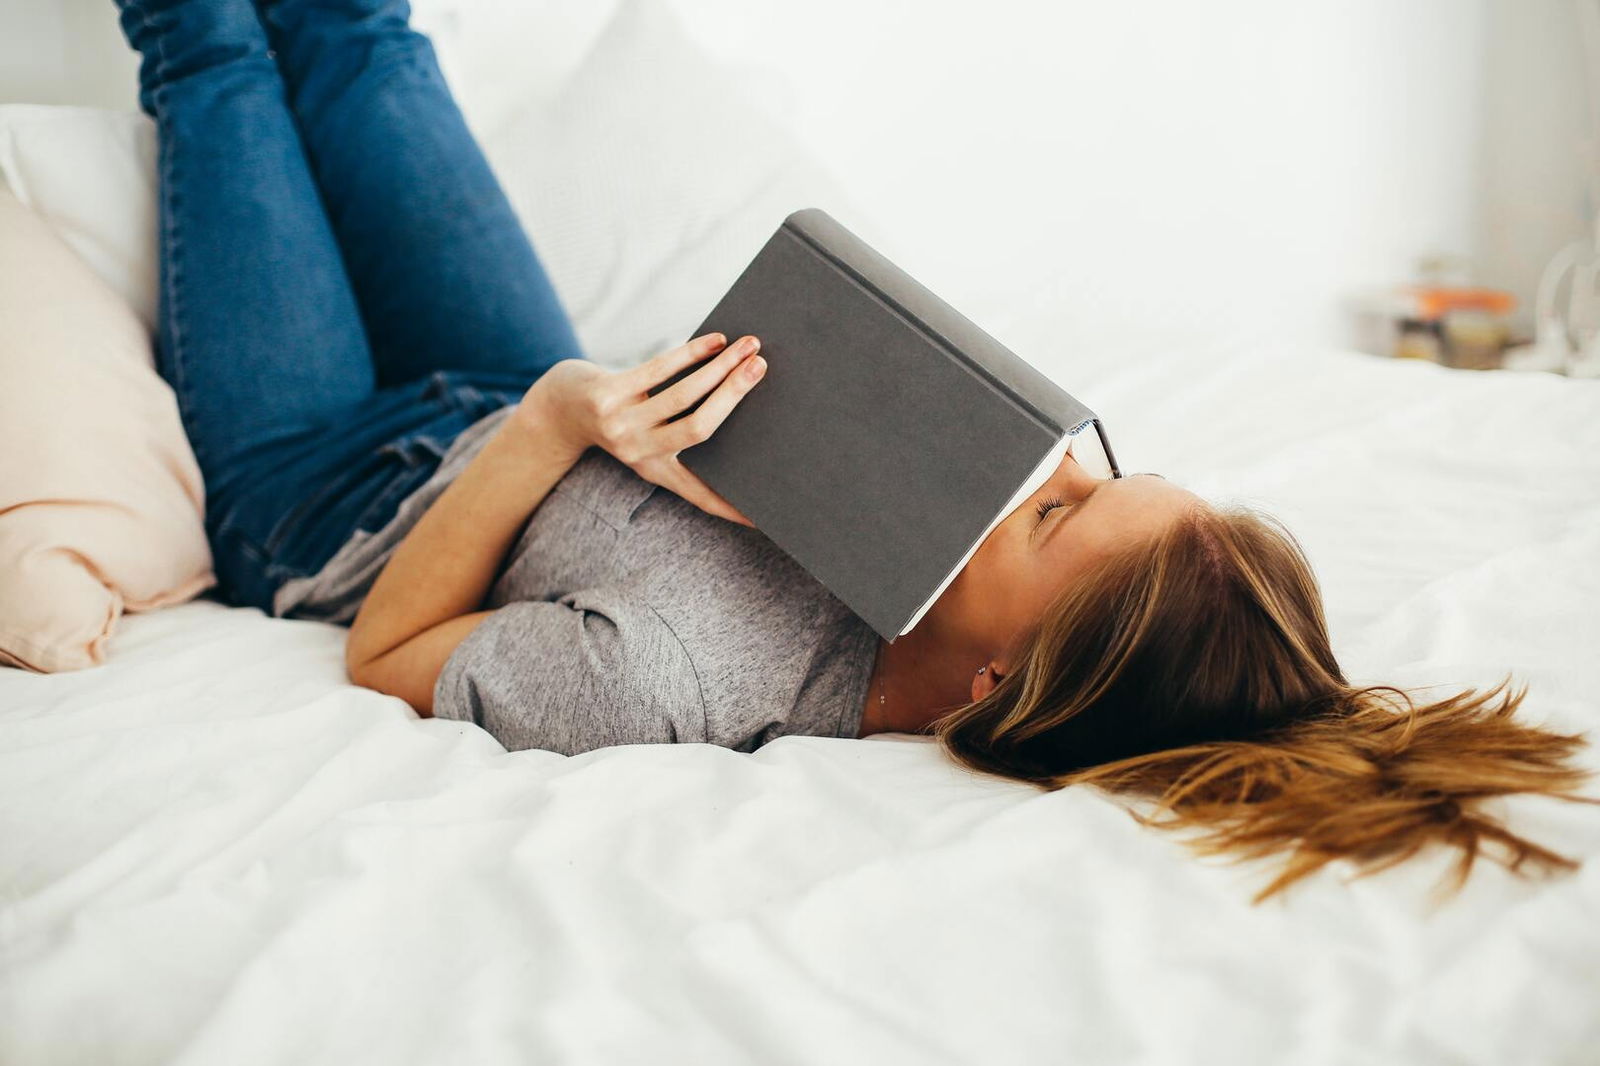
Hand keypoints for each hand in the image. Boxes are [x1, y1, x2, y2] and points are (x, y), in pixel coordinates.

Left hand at [516, 332, 766, 525]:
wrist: (558, 409)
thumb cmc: (619, 419)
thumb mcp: (648, 440)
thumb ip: (683, 433)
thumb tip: (735, 401)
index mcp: (657, 471)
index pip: (701, 495)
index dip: (733, 508)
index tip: (763, 519)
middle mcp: (640, 453)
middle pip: (699, 429)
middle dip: (734, 396)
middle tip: (762, 368)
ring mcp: (621, 424)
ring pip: (683, 395)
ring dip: (720, 367)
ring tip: (749, 347)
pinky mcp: (607, 394)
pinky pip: (658, 370)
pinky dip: (691, 353)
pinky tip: (715, 340)